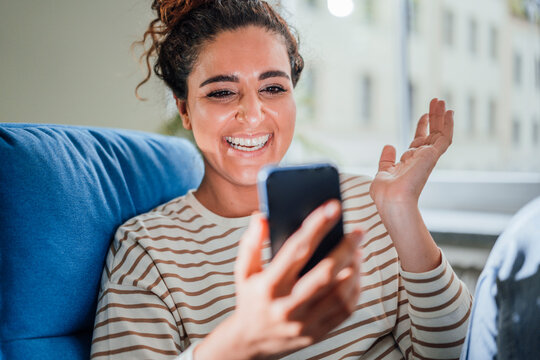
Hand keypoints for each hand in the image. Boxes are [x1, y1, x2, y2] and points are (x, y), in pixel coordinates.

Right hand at [194, 201, 362, 359]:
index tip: (332, 207)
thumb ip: (251, 243)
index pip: (295, 251)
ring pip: (339, 293)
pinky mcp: (316, 334)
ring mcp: (303, 323)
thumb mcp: (243, 271)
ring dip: (354, 269)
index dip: (316, 227)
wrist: (250, 343)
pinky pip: (344, 311)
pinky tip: (356, 273)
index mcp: (268, 286)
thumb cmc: (250, 298)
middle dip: (345, 248)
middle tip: (358, 230)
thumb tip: (260, 216)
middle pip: (324, 274)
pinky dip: (355, 289)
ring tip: (358, 250)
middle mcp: (286, 306)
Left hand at [370, 98, 453, 209]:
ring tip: (441, 101)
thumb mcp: (383, 171)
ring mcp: (428, 157)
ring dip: (440, 117)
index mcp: (410, 162)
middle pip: (431, 134)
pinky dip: (448, 125)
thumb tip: (389, 145)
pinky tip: (449, 112)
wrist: (392, 199)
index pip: (419, 141)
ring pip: (439, 133)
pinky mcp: (433, 156)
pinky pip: (445, 138)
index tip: (424, 115)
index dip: (422, 127)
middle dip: (434, 118)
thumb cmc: (385, 192)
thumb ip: (387, 159)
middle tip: (436, 101)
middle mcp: (421, 159)